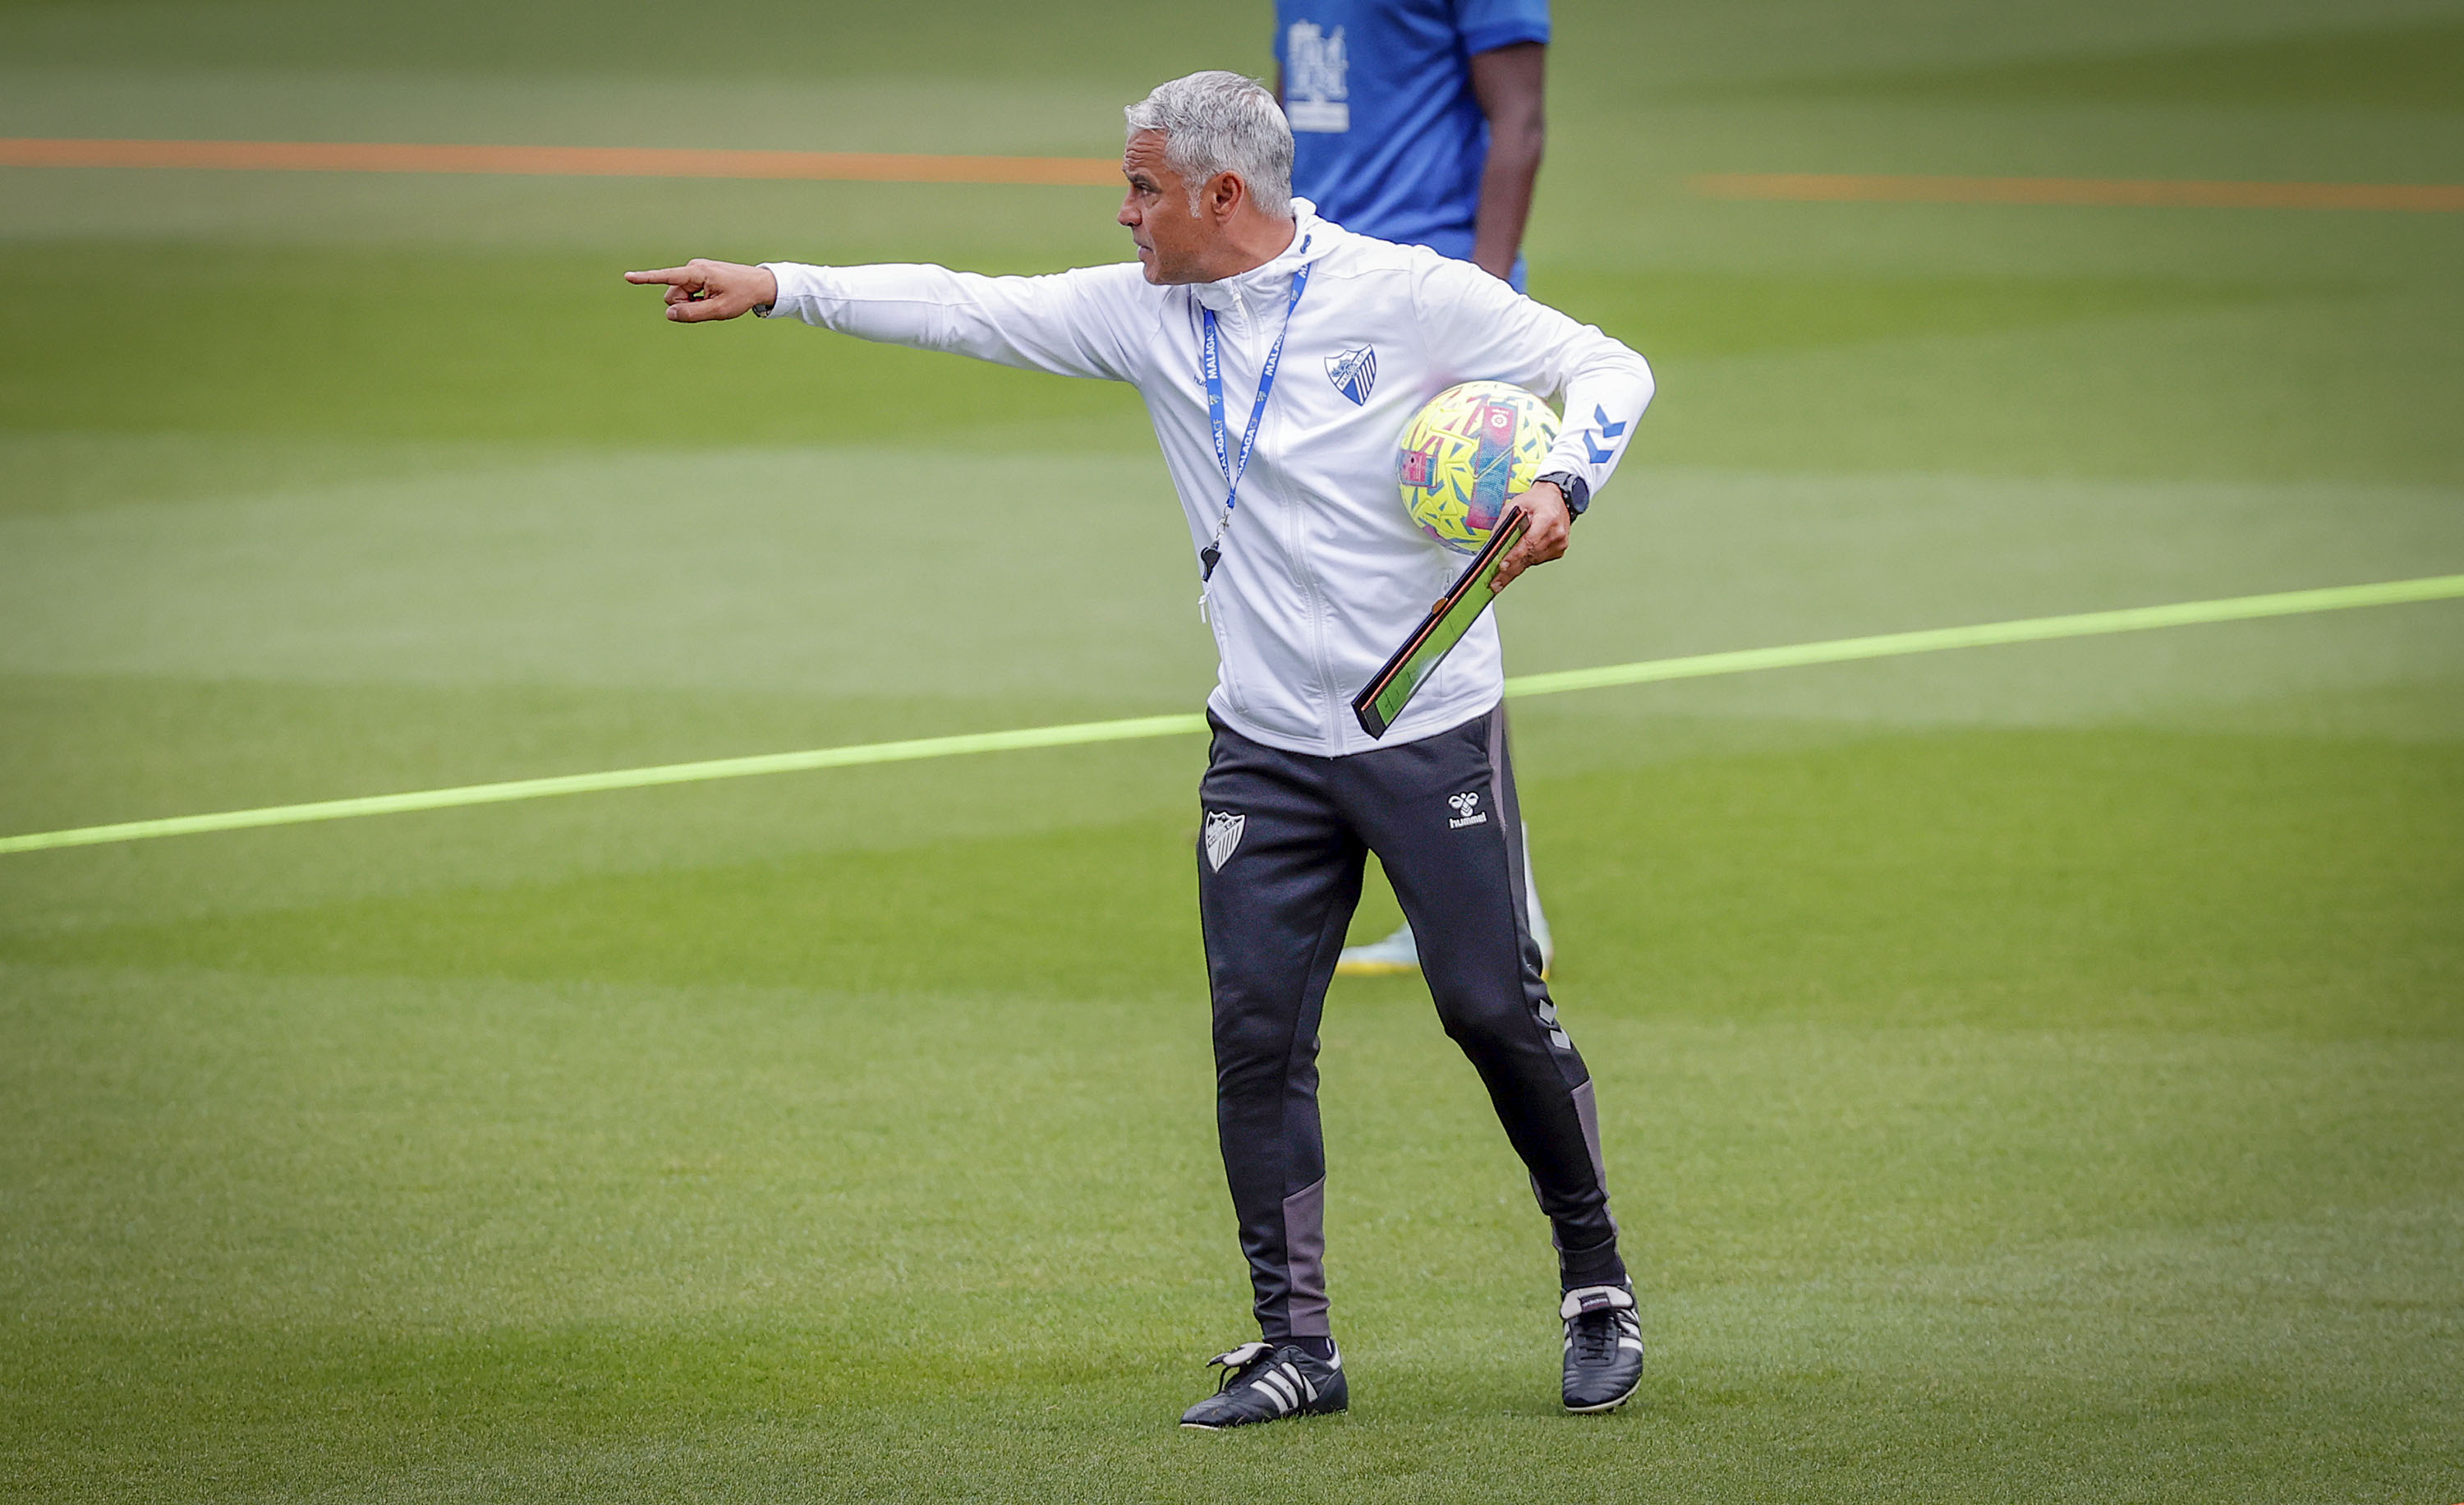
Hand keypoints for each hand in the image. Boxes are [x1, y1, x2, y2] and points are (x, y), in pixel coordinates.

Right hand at [623, 259, 779, 321]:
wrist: (759, 284)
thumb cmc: (741, 296)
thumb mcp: (719, 310)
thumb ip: (693, 314)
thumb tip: (669, 313)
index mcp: (697, 272)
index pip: (666, 277)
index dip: (645, 278)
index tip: (627, 276)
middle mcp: (692, 268)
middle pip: (673, 295)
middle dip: (685, 305)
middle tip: (710, 305)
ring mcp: (695, 272)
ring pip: (680, 296)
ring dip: (693, 303)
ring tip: (714, 300)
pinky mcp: (698, 276)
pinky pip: (688, 293)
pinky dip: (698, 300)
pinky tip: (714, 297)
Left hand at [1488, 481, 1572, 590]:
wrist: (1557, 499)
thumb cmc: (1537, 501)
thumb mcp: (1516, 505)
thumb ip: (1504, 524)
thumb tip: (1493, 542)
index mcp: (1547, 518)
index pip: (1529, 542)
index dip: (1514, 555)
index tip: (1502, 565)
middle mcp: (1556, 533)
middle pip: (1529, 556)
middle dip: (1509, 570)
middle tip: (1495, 583)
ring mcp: (1559, 544)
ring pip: (1532, 561)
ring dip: (1516, 567)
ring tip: (1500, 578)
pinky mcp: (1558, 551)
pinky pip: (1537, 560)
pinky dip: (1526, 560)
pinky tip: (1517, 560)